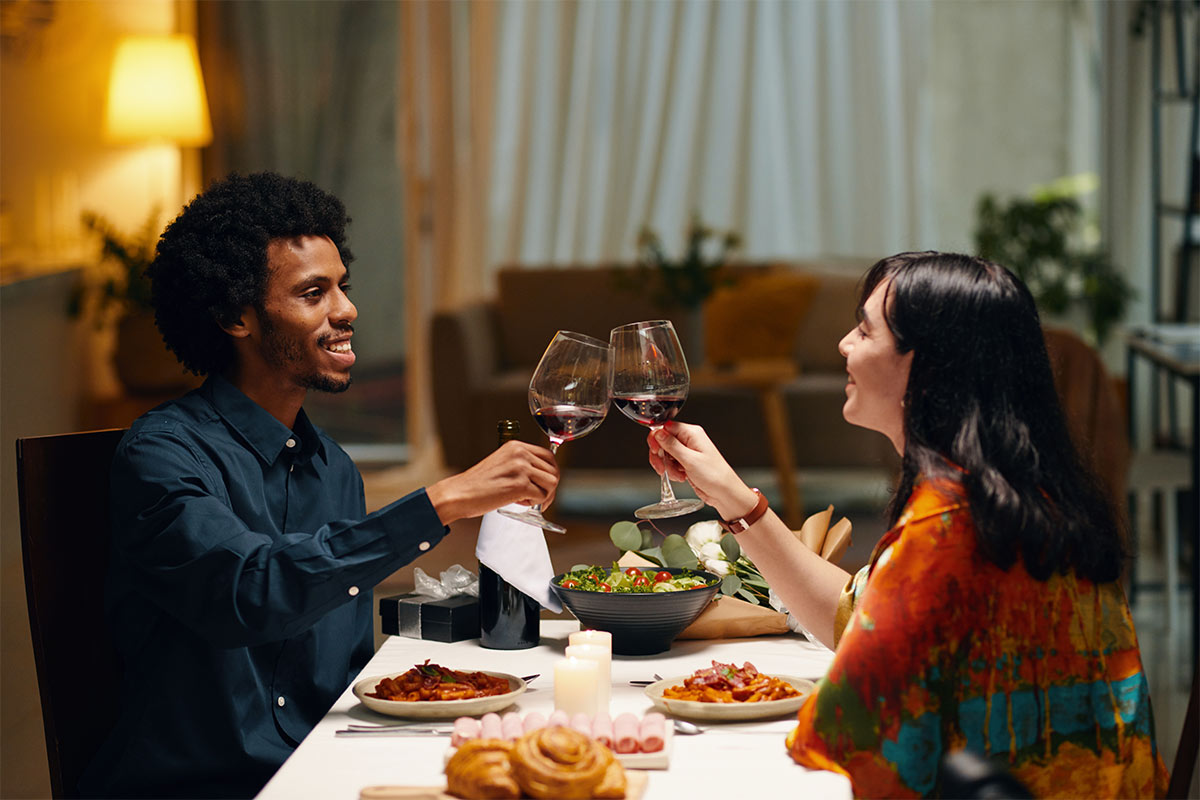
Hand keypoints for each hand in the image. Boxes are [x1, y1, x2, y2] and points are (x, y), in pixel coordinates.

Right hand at [426, 440, 558, 524]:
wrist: (459, 494)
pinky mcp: (520, 485)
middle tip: (536, 498)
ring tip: (525, 500)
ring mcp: (521, 468)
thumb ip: (521, 465)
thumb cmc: (477, 484)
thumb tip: (544, 476)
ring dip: (543, 496)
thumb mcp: (502, 464)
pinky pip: (542, 497)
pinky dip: (533, 504)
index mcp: (516, 446)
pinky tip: (518, 502)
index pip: (549, 456)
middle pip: (553, 471)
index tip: (544, 485)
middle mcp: (520, 453)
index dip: (551, 473)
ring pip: (551, 484)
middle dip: (549, 488)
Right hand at [648, 422, 757, 520]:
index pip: (666, 427)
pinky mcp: (686, 462)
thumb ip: (671, 445)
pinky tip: (681, 476)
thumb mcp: (689, 459)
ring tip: (677, 474)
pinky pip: (671, 463)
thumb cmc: (714, 475)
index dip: (657, 439)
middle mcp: (689, 440)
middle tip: (662, 466)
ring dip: (667, 466)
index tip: (655, 450)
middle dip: (660, 456)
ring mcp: (688, 452)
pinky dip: (672, 471)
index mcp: (692, 433)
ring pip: (665, 454)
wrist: (724, 492)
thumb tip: (657, 433)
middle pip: (663, 441)